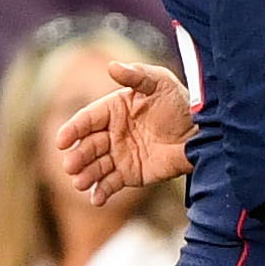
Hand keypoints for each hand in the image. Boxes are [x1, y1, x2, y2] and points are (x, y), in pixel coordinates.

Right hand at [56, 62, 194, 203]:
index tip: (62, 140)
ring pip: (96, 166)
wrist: (202, 134)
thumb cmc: (180, 104)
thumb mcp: (160, 82)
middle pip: (88, 145)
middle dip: (78, 156)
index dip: (73, 129)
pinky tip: (96, 200)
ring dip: (86, 175)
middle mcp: (112, 133)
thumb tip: (111, 66)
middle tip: (70, 166)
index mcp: (113, 109)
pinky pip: (110, 184)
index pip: (87, 119)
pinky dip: (101, 192)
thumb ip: (136, 74)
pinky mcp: (129, 174)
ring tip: (79, 183)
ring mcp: (120, 155)